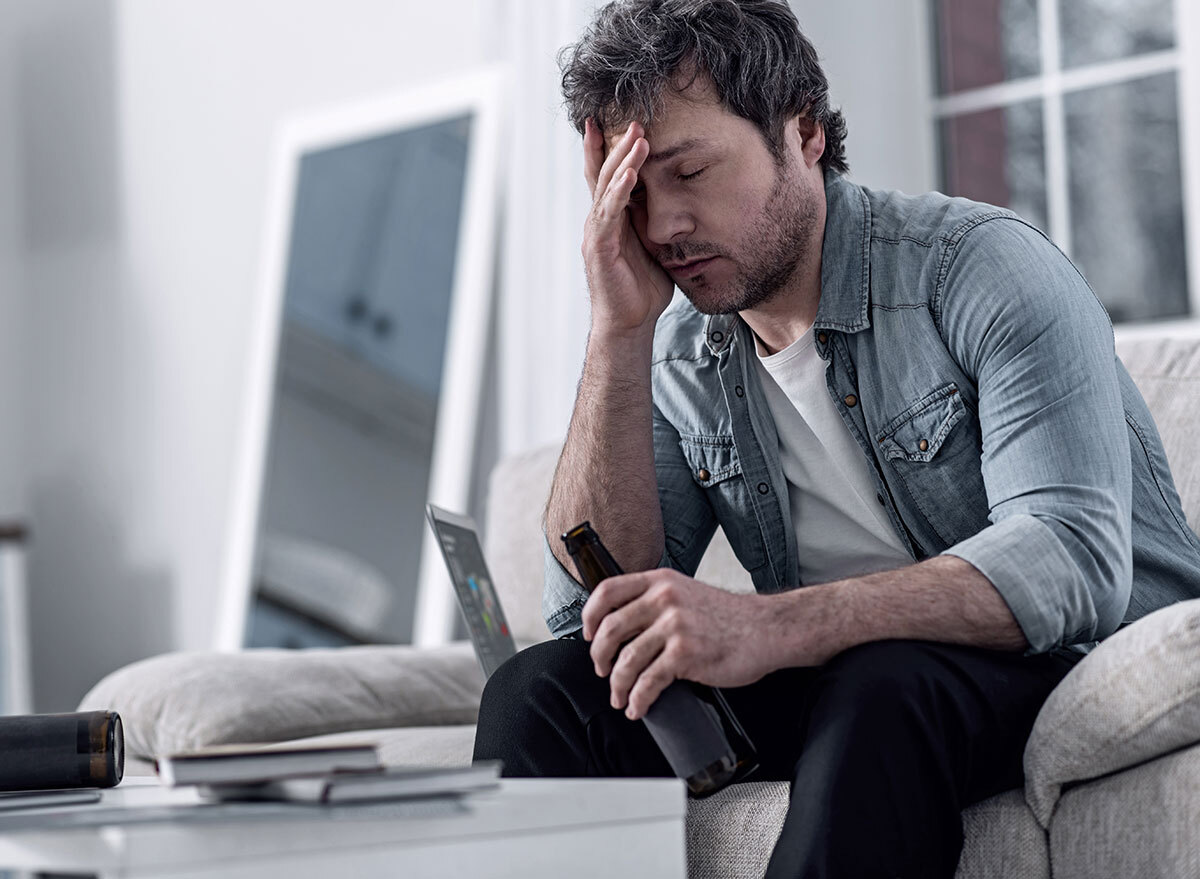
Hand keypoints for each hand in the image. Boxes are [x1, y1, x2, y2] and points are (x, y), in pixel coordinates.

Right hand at [581, 118, 674, 337]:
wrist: (628, 324)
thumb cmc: (642, 290)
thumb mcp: (655, 248)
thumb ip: (658, 225)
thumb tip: (682, 207)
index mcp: (612, 218)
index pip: (609, 176)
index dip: (612, 148)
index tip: (620, 120)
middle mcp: (599, 220)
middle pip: (604, 173)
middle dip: (618, 144)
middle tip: (635, 118)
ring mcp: (596, 232)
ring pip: (606, 187)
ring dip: (622, 159)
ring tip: (637, 137)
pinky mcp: (599, 247)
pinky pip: (609, 213)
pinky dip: (619, 191)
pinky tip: (631, 173)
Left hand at [581, 568, 778, 719]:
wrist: (766, 629)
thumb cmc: (728, 617)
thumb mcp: (686, 592)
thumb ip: (657, 601)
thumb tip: (622, 627)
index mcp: (660, 582)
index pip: (607, 591)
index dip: (589, 616)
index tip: (588, 635)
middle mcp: (664, 599)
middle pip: (610, 629)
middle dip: (599, 657)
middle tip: (602, 670)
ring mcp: (674, 626)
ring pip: (626, 661)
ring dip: (617, 685)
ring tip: (620, 696)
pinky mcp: (685, 654)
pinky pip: (648, 682)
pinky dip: (638, 699)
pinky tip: (638, 706)